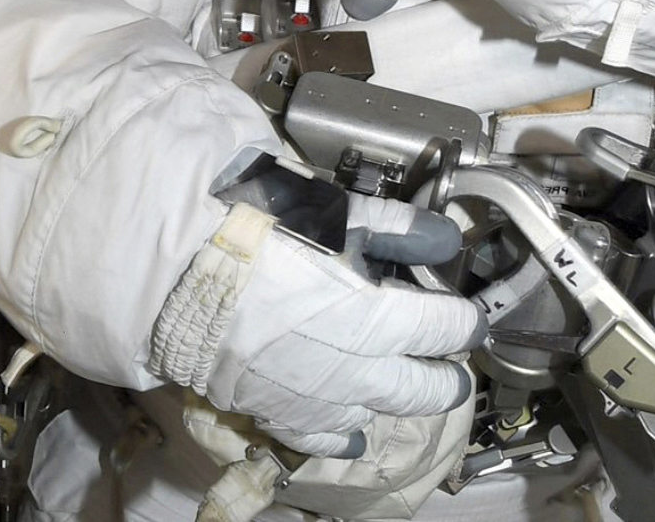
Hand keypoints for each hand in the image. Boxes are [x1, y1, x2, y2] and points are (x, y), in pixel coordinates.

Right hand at [149, 194, 485, 457]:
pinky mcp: (288, 417)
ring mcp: (326, 402)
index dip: (466, 319)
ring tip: (399, 380)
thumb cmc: (263, 237)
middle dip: (447, 375)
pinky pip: (330, 438)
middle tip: (451, 362)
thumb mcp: (340, 217)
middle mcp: (364, 371)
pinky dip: (348, 431)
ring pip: (383, 412)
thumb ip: (400, 229)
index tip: (467, 316)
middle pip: (430, 388)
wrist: (187, 278)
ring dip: (398, 397)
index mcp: (384, 318)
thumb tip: (446, 237)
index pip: (451, 328)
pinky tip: (353, 425)